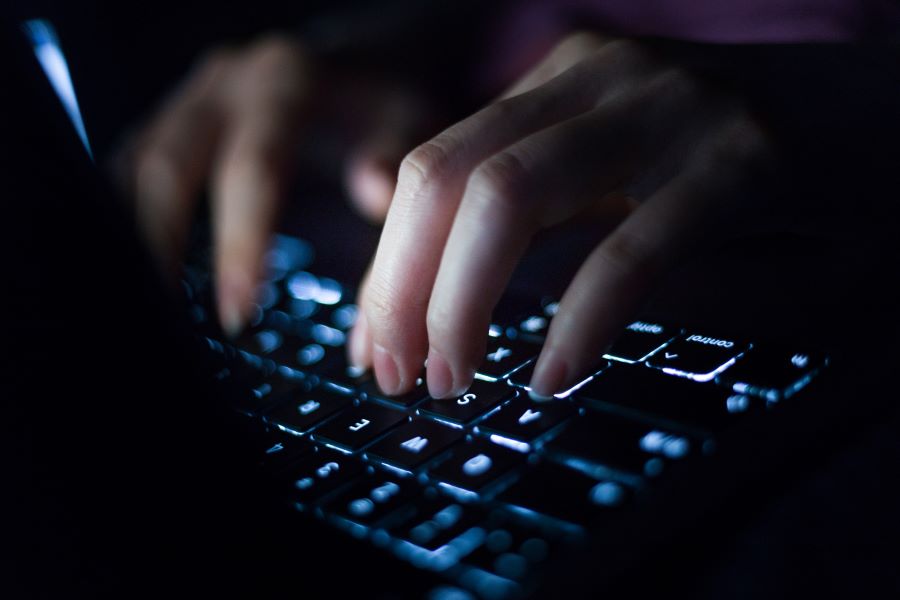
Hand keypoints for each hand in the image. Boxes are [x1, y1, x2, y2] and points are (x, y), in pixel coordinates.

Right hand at [119, 34, 431, 333]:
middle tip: (174, 320)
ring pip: (135, 165)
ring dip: (134, 233)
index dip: (240, 242)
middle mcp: (224, 86)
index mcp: (283, 84)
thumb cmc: (382, 101)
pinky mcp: (170, 121)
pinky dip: (128, 216)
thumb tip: (373, 195)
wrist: (353, 62)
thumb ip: (393, 155)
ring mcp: (189, 100)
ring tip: (150, 303)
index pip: (251, 169)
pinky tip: (141, 264)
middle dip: (163, 246)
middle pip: (168, 165)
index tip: (237, 310)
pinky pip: (130, 167)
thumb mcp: (411, 117)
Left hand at [351, 32, 773, 398]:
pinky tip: (555, 377)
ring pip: (513, 200)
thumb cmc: (739, 161)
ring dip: (463, 305)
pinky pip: (632, 249)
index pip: (433, 169)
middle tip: (397, 377)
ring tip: (455, 382)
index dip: (385, 265)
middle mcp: (601, 76)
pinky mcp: (744, 162)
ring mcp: (672, 110)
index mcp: (560, 79)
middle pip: (449, 180)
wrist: (888, 119)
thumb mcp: (615, 171)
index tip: (373, 347)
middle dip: (401, 289)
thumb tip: (412, 256)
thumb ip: (527, 205)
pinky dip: (579, 321)